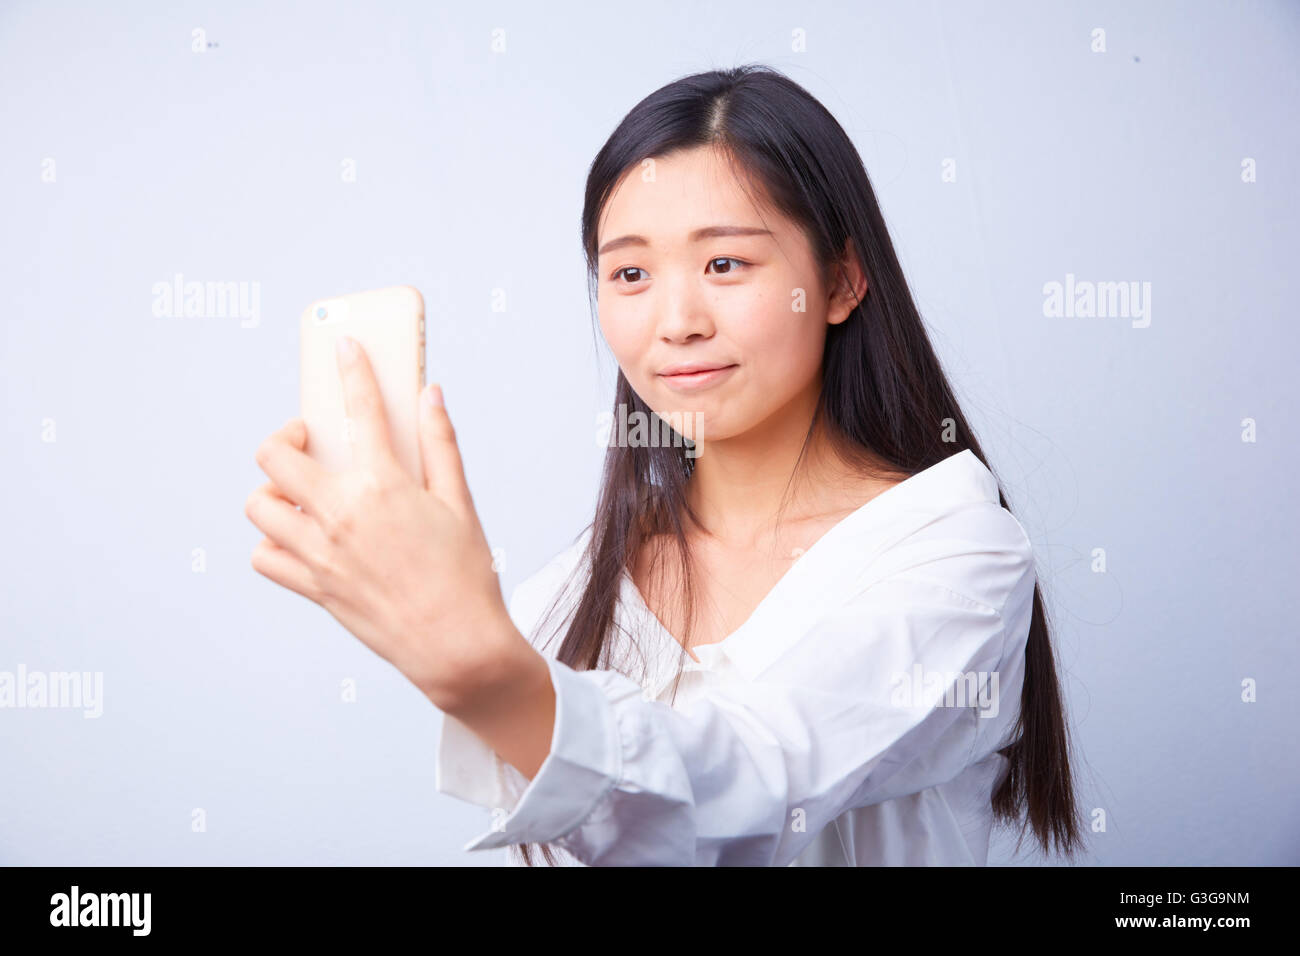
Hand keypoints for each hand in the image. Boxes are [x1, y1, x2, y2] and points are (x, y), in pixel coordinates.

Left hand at [244, 336, 516, 710]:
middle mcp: (340, 515)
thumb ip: (440, 444)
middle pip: (275, 454)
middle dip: (286, 435)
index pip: (360, 410)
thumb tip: (430, 395)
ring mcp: (320, 553)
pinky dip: (272, 543)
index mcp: (383, 486)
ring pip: (258, 506)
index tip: (344, 349)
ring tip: (300, 493)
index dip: (351, 371)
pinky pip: (264, 557)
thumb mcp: (460, 503)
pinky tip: (298, 536)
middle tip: (310, 441)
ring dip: (272, 491)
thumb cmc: (466, 576)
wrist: (456, 646)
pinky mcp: (314, 587)